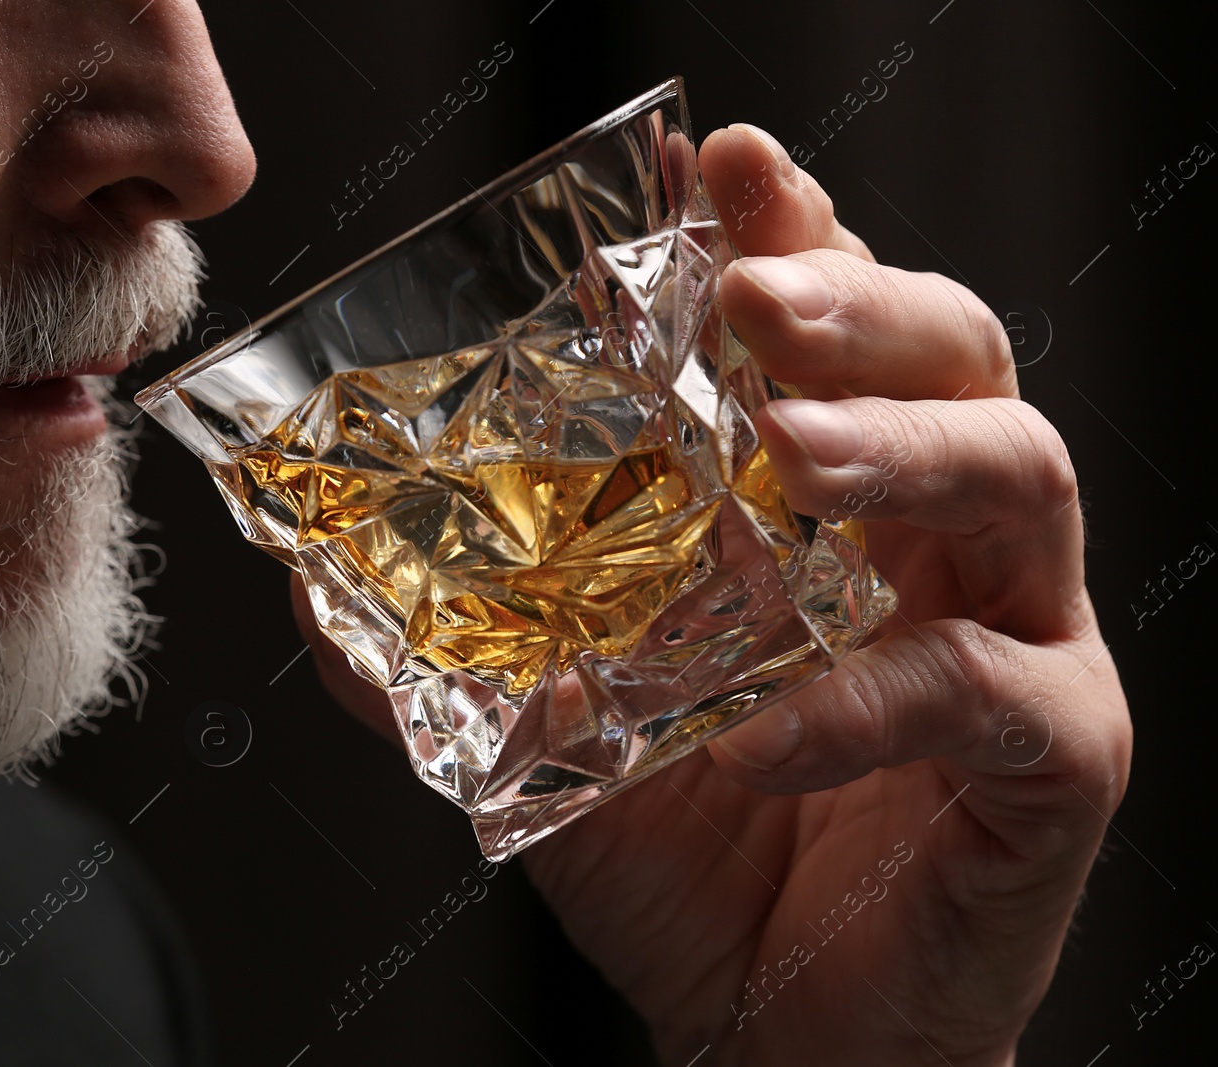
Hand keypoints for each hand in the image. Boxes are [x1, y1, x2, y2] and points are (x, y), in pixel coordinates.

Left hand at [293, 123, 1130, 1065]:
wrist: (778, 1027)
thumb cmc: (692, 855)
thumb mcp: (556, 732)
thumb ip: (460, 651)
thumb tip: (314, 592)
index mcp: (828, 499)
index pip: (831, 327)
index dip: (792, 234)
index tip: (723, 170)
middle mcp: (934, 537)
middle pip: (954, 357)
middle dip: (860, 303)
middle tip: (759, 297)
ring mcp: (1014, 633)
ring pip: (1021, 476)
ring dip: (901, 448)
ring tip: (793, 452)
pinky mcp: (1058, 756)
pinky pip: (998, 694)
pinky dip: (879, 697)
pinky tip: (766, 730)